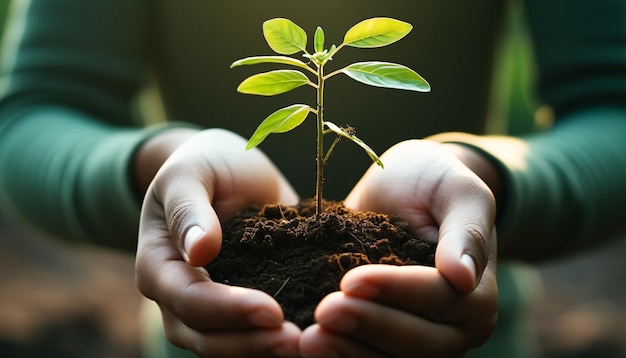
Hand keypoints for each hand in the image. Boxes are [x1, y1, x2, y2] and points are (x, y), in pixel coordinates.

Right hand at [135, 129, 300, 356]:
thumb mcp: (189, 174)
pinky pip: (255, 332)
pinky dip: (278, 338)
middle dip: (251, 343)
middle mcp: (180, 297)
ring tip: (311, 345)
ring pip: (231, 346)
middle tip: (298, 341)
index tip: (272, 311)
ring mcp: (213, 306)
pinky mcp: (243, 305)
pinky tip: (317, 337)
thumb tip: (200, 250)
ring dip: (267, 350)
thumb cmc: (203, 166)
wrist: (227, 168)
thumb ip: (189, 209)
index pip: (188, 300)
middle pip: (207, 338)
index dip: (228, 310)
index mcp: (159, 267)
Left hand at [299, 139, 497, 356]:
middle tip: (323, 313)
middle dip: (368, 326)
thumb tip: (463, 277)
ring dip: (347, 352)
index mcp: (476, 295)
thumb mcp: (459, 190)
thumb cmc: (436, 183)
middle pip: (415, 342)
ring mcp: (416, 339)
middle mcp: (451, 329)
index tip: (352, 280)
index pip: (438, 299)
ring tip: (307, 340)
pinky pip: (364, 354)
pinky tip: (302, 344)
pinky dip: (337, 353)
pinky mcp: (381, 339)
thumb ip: (467, 229)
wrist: (407, 189)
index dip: (395, 292)